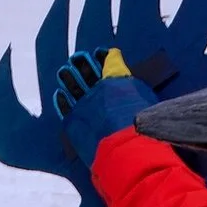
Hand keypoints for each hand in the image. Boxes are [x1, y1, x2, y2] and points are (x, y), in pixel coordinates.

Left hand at [54, 47, 154, 166]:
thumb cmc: (144, 128)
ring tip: (64, 72)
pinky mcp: (73, 120)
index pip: (108, 60)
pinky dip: (61, 99)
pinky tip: (60, 94)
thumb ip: (134, 88)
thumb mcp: (146, 101)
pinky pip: (63, 105)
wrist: (127, 152)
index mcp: (117, 80)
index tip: (101, 53)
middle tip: (76, 59)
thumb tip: (129, 81)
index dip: (103, 55)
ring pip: (71, 84)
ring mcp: (82, 103)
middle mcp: (97, 87)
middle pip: (85, 69)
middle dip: (81, 63)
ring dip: (68, 77)